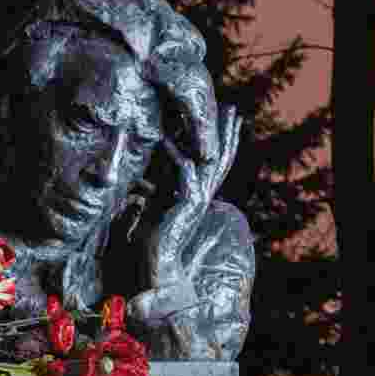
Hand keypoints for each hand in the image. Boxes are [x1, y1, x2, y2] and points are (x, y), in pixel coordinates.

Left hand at [145, 104, 240, 286]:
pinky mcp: (186, 207)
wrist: (157, 265)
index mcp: (197, 195)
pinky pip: (185, 175)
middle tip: (233, 110)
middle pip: (220, 160)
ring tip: (216, 116)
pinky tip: (167, 140)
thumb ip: (154, 190)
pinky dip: (176, 157)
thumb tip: (141, 176)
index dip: (222, 143)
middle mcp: (202, 197)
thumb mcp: (153, 206)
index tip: (226, 121)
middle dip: (227, 134)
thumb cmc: (152, 239)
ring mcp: (197, 202)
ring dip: (213, 138)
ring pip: (210, 164)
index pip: (214, 164)